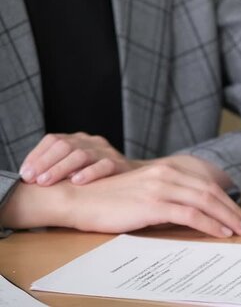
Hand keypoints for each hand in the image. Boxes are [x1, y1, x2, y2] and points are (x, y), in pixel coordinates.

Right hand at [0, 164, 240, 237]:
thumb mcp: (143, 191)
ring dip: (227, 218)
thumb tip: (193, 213)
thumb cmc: (108, 199)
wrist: (78, 198)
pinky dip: (210, 224)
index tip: (239, 214)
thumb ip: (168, 196)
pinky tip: (220, 233)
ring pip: (205, 202)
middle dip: (233, 210)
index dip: (226, 200)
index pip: (206, 184)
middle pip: (211, 192)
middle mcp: (166, 173)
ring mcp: (160, 187)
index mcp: (166, 168)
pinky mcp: (152, 203)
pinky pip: (190, 214)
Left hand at [19, 133, 138, 185]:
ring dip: (61, 169)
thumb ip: (57, 168)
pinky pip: (104, 165)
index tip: (25, 173)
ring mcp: (106, 151)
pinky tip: (77, 181)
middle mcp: (91, 141)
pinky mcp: (119, 164)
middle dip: (46, 163)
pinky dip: (89, 173)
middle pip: (65, 146)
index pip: (53, 140)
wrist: (135, 179)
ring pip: (81, 154)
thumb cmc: (98, 177)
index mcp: (78, 139)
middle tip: (34, 179)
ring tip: (47, 181)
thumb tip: (29, 177)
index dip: (37, 156)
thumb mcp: (75, 168)